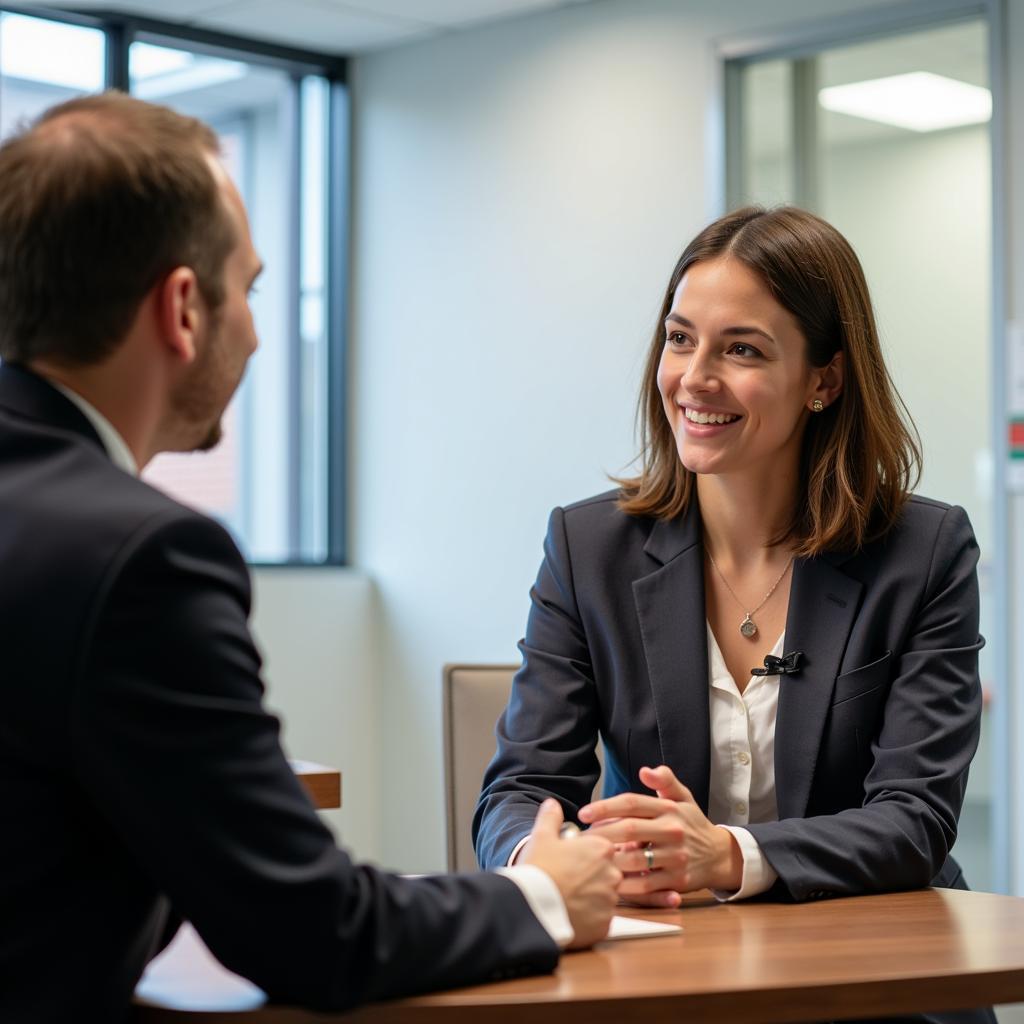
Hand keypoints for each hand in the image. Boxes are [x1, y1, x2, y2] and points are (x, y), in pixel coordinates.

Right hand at [519, 798, 621, 948]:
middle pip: (607, 874)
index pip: (603, 849)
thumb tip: (553, 804)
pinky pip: (600, 920)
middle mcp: (613, 874)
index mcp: (602, 849)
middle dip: (591, 877)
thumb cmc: (538, 868)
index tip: (571, 860)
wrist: (532, 905)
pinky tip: (571, 914)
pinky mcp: (604, 927)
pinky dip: (589, 919)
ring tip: (567, 898)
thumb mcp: (541, 836)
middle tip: (568, 880)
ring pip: (604, 898)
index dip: (586, 854)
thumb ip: (551, 817)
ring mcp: (610, 902)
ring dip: (591, 898)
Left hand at [578, 765, 742, 905]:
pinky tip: (609, 881)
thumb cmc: (692, 824)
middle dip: (601, 833)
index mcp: (669, 809)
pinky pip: (645, 885)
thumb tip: (645, 770)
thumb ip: (665, 780)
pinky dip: (626, 884)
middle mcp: (673, 831)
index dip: (605, 807)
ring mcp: (676, 857)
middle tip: (580, 838)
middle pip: (629, 830)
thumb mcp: (683, 797)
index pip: (631, 803)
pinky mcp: (677, 881)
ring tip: (590, 858)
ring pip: (634, 859)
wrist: (719, 856)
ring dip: (610, 859)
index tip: (583, 813)